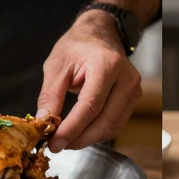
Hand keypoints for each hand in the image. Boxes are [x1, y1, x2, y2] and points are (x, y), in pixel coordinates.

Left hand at [38, 10, 141, 150]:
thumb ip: (50, 95)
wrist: (101, 32)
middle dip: (79, 138)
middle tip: (57, 145)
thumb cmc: (77, 45)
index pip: (90, 105)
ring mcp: (134, 88)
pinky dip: (98, 132)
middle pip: (105, 120)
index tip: (54, 142)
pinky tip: (81, 131)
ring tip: (67, 140)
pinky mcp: (135, 96)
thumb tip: (44, 123)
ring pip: (114, 126)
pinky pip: (117, 122)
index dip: (72, 128)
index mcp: (106, 64)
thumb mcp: (56, 65)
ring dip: (89, 138)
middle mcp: (127, 77)